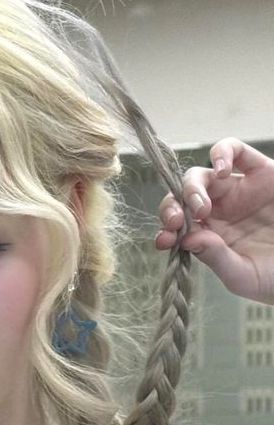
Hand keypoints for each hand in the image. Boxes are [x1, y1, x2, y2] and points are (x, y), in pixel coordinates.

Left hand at [155, 138, 273, 305]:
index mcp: (208, 235)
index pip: (177, 225)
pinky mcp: (260, 171)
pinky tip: (222, 170)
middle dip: (171, 207)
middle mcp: (218, 210)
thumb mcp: (243, 275)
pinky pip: (235, 149)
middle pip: (182, 197)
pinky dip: (222, 152)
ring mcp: (237, 190)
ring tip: (201, 208)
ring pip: (201, 175)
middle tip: (177, 222)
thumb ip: (215, 258)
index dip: (166, 229)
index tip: (164, 240)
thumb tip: (188, 239)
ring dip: (191, 187)